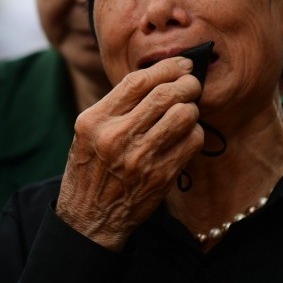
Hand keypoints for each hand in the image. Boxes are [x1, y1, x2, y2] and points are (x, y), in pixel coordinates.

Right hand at [56, 56, 203, 250]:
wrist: (89, 218)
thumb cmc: (91, 168)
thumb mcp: (88, 132)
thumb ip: (117, 105)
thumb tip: (160, 76)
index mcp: (95, 120)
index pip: (138, 81)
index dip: (166, 68)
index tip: (182, 64)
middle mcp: (116, 137)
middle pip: (166, 94)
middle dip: (187, 83)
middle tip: (192, 83)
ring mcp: (140, 158)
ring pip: (184, 115)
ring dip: (192, 108)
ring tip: (187, 111)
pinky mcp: (160, 177)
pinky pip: (191, 142)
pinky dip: (194, 133)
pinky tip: (186, 135)